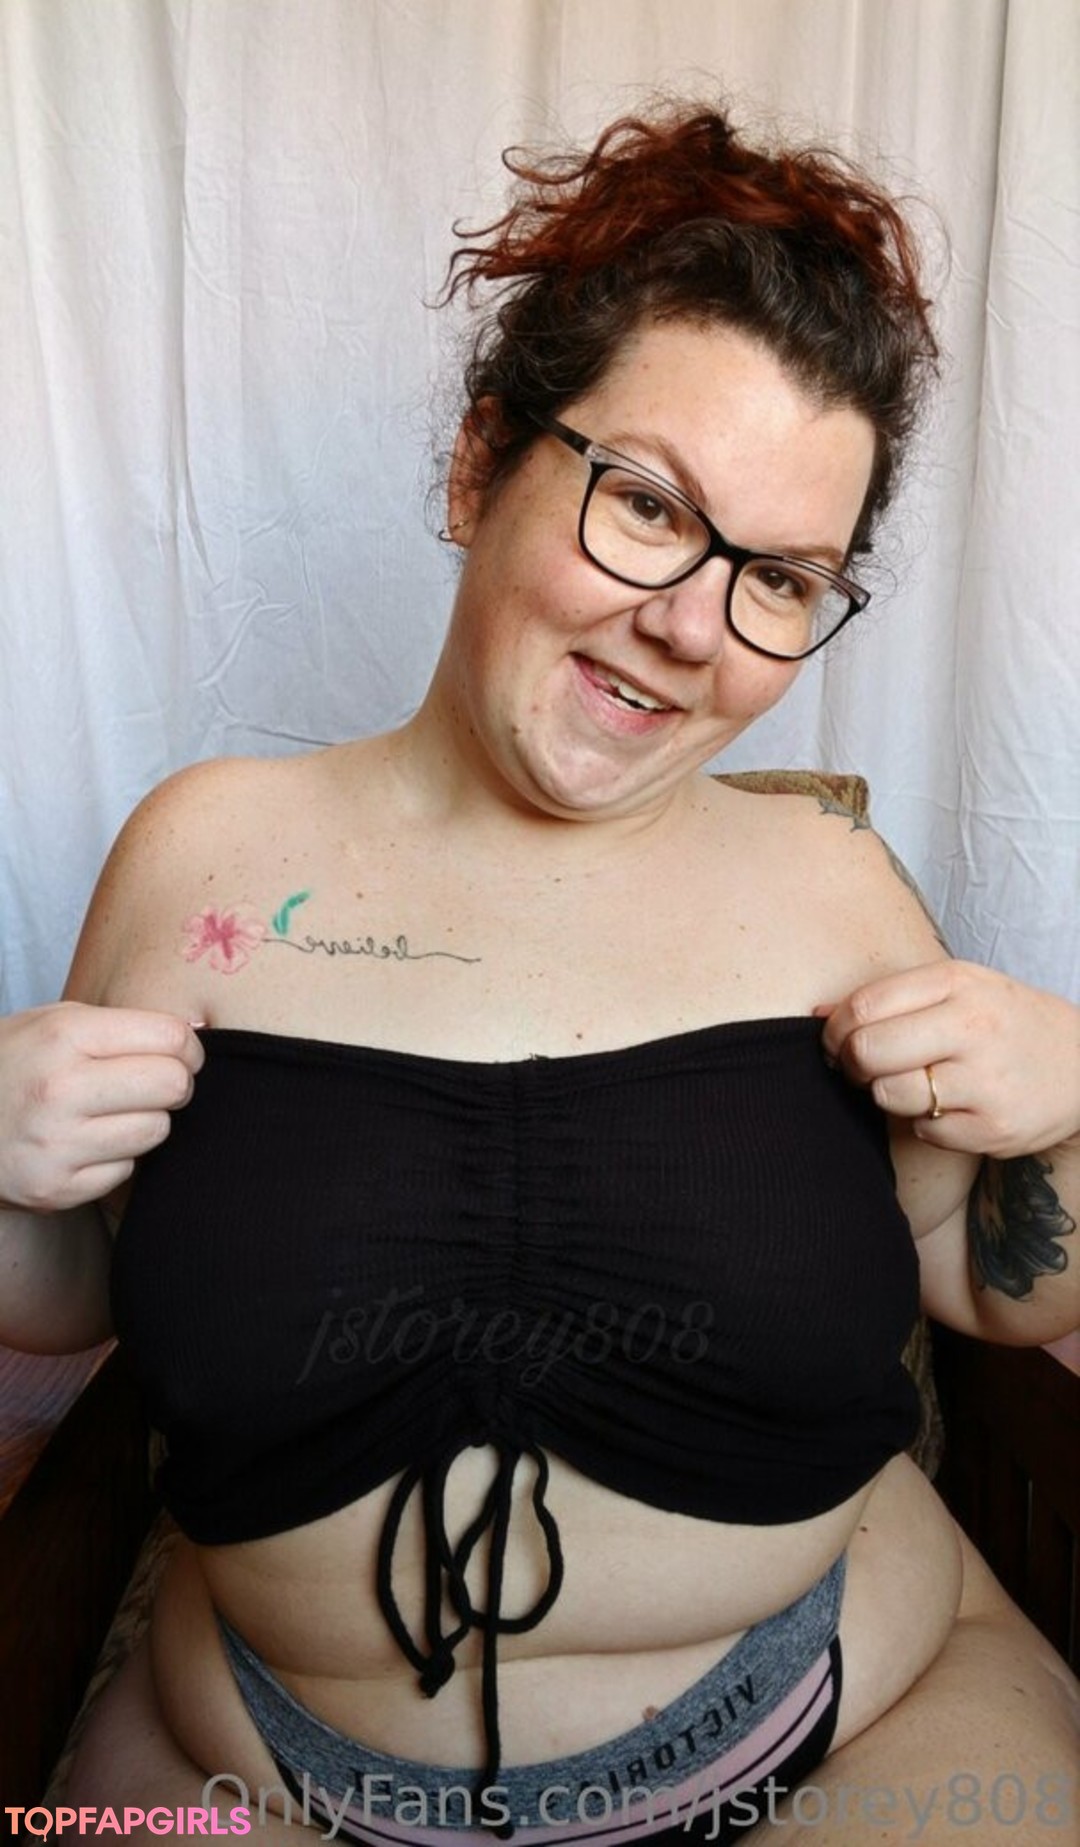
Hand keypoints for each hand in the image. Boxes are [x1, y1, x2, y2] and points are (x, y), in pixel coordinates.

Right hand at [0, 1002, 204, 1211]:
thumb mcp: (52, 1022)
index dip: (187, 1047)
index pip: (170, 1038)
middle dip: (175, 1083)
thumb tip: (195, 1037)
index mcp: (64, 1036)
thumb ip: (120, 1025)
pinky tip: (86, 1144)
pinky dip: (116, 1158)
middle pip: (173, 1085)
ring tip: (112, 1113)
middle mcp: (59, 1090)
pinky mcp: (55, 1189)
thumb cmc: (13, 1064)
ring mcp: (56, 1145)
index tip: (180, 1054)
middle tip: (154, 1085)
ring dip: (146, 1121)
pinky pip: (126, 1171)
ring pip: (156, 1130)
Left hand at [817, 960, 1079, 1158]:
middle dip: (853, 1065)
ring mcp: (986, 1081)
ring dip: (888, 1095)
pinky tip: (948, 1107)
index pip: (863, 1006)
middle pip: (869, 1052)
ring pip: (891, 1095)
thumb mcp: (958, 990)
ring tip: (912, 1085)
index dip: (836, 1030)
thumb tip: (818, 1013)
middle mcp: (973, 1027)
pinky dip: (924, 1124)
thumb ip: (890, 997)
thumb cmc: (1003, 1022)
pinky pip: (924, 1131)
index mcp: (957, 983)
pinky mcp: (994, 1128)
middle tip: (864, 1069)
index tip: (839, 1042)